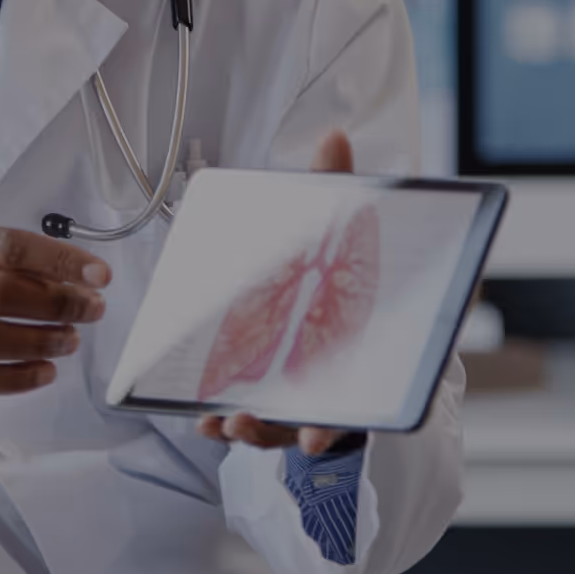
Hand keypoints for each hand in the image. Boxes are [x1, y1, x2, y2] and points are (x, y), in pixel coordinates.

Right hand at [0, 221, 110, 398]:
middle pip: (0, 292)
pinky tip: (41, 373)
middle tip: (91, 311)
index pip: (8, 246)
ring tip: (69, 341)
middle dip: (57, 303)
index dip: (59, 260)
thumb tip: (70, 277)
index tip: (98, 275)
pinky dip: (14, 378)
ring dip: (40, 342)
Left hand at [199, 129, 361, 455]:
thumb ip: (338, 189)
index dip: (343, 421)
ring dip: (254, 431)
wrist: (337, 285)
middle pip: (322, 421)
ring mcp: (310, 397)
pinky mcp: (278, 400)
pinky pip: (257, 422)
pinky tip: (204, 420)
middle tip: (261, 432)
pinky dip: (231, 424)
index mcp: (370, 350)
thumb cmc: (343, 268)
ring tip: (226, 423)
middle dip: (290, 432)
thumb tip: (333, 136)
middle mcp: (344, 382)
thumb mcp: (339, 229)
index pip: (365, 391)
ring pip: (284, 428)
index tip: (317, 437)